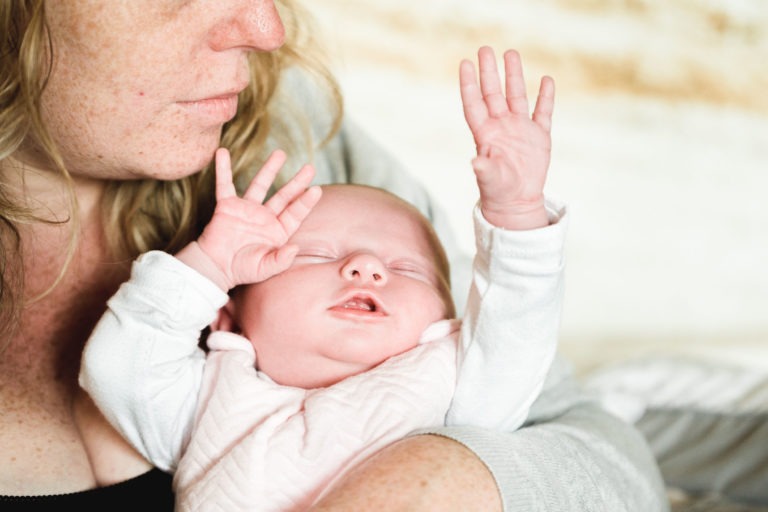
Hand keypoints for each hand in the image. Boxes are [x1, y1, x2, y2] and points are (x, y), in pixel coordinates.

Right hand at [194, 148, 320, 289]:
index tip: (316, 189)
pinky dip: (223, 169)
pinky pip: (224, 184)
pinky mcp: (227, 206)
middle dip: (297, 182)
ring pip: (260, 185)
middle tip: (310, 167)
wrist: (216, 268)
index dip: (305, 202)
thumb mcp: (265, 268)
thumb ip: (281, 260)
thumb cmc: (242, 270)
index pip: (295, 213)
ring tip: (280, 153)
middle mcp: (265, 218)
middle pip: (284, 196)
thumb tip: (296, 248)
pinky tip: (222, 152)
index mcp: (277, 232)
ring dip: (270, 169)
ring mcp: (247, 210)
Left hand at [460, 46, 553, 229]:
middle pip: (493, 93)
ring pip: (516, 96)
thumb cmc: (498, 193)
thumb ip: (484, 170)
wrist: (517, 203)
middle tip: (485, 49)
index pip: (475, 104)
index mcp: (485, 135)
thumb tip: (475, 163)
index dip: (469, 84)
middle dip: (489, 72)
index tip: (465, 63)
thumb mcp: (490, 180)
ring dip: (514, 76)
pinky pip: (542, 112)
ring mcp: (520, 130)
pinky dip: (545, 97)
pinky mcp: (539, 137)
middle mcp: (501, 127)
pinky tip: (546, 80)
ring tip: (511, 53)